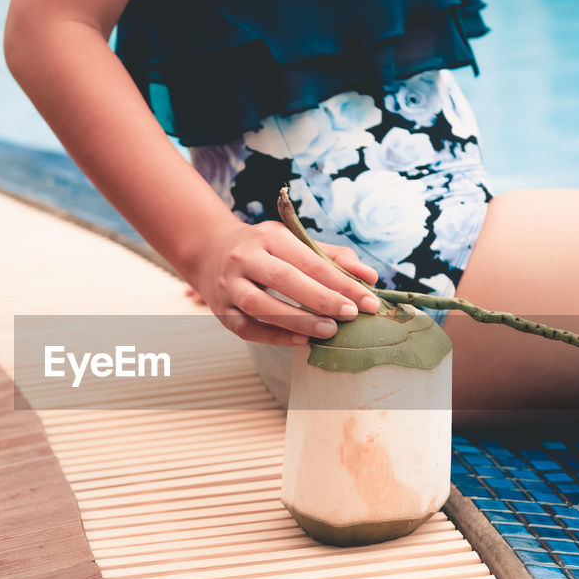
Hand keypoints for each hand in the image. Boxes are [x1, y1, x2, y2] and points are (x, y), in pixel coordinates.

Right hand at [185, 220, 381, 345]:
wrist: (208, 250)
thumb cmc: (263, 248)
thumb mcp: (293, 241)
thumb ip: (333, 257)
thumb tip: (370, 278)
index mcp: (269, 236)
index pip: (310, 260)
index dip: (341, 281)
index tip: (368, 301)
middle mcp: (245, 257)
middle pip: (284, 278)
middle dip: (321, 299)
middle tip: (351, 316)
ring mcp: (230, 284)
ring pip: (261, 305)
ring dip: (297, 321)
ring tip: (328, 332)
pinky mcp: (221, 310)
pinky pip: (247, 328)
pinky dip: (274, 337)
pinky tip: (301, 342)